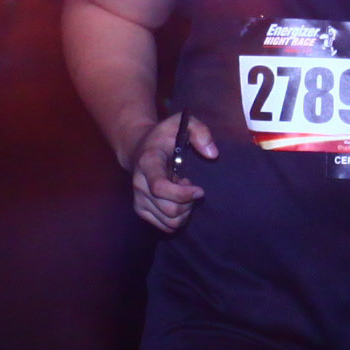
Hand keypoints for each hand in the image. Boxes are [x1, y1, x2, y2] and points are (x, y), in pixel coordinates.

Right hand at [128, 110, 216, 233]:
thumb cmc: (164, 136)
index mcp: (148, 163)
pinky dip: (177, 218)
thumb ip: (200, 132)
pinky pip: (164, 226)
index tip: (200, 190)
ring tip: (184, 193)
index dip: (183, 194)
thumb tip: (212, 154)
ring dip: (185, 212)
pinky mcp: (140, 210)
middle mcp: (139, 183)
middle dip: (188, 204)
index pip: (160, 187)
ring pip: (168, 221)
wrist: (137, 147)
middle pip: (168, 209)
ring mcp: (138, 199)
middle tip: (193, 188)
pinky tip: (177, 201)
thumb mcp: (181, 124)